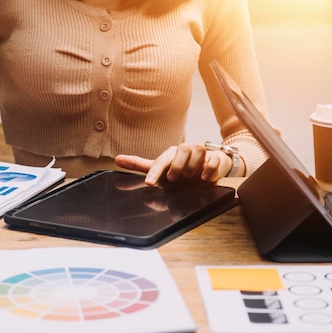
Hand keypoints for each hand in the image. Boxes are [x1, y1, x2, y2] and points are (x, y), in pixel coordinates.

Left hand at [115, 143, 232, 185]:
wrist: (204, 168)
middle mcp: (185, 152)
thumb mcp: (159, 169)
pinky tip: (205, 177)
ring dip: (193, 164)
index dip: (154, 172)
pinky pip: (214, 158)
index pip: (160, 161)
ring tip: (191, 176)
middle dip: (177, 165)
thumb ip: (139, 165)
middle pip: (182, 149)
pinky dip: (210, 167)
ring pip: (198, 149)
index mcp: (170, 154)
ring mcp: (201, 155)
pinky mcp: (214, 159)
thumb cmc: (179, 168)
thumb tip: (116, 159)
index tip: (149, 184)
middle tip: (174, 178)